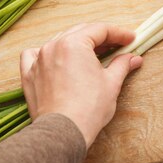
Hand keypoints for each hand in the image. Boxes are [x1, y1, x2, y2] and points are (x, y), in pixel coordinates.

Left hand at [19, 23, 142, 147]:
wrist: (63, 132)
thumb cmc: (88, 108)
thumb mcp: (111, 83)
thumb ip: (122, 65)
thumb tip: (133, 58)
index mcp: (75, 44)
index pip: (100, 30)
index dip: (118, 33)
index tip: (130, 39)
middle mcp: (54, 46)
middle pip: (81, 32)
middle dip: (101, 37)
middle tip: (118, 45)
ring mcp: (39, 59)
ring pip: (60, 41)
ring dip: (77, 43)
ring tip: (92, 53)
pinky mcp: (29, 74)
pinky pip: (34, 54)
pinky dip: (46, 52)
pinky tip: (55, 58)